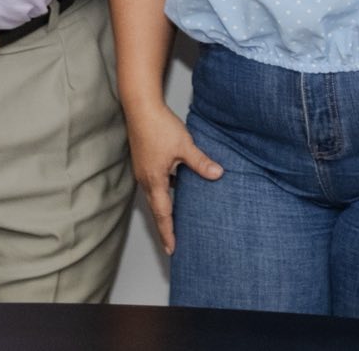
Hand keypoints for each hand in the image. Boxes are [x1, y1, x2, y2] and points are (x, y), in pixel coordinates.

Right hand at [124, 103, 222, 254]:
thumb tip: (218, 174)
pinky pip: (154, 183)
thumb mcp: (184, 146)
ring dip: (163, 209)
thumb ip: (201, 163)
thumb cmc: (159, 126)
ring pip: (154, 196)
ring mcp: (143, 170)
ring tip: (173, 220)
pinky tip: (176, 185)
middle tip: (171, 243)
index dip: (167, 232)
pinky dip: (163, 191)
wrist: (140, 107)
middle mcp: (145, 179)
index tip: (171, 249)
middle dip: (164, 227)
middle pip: (155, 209)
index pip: (162, 214)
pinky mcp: (144, 161)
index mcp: (154, 180)